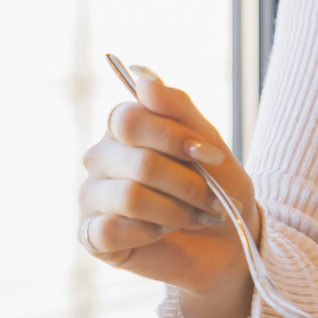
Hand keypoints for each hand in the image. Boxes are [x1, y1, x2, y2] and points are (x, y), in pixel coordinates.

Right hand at [79, 65, 257, 297]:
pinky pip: (113, 229)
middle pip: (139, 161)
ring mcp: (92, 196)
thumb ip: (176, 106)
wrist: (226, 243)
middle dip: (186, 183)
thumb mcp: (207, 142)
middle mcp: (100, 157)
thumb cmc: (215, 188)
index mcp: (123, 127)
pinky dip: (150, 233)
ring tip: (195, 218)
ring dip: (176, 211)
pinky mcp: (91, 235)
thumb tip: (142, 74)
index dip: (174, 138)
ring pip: (130, 197)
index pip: (130, 118)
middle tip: (211, 198)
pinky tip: (162, 233)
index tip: (211, 157)